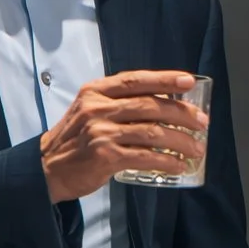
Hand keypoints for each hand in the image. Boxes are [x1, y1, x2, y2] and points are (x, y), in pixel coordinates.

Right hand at [39, 71, 208, 203]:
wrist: (46, 168)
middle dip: (182, 114)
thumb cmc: (75, 140)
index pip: (136, 80)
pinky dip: (167, 162)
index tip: (189, 82)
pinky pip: (145, 157)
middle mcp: (98, 108)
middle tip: (202, 123)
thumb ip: (118, 103)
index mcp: (96, 91)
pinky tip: (178, 166)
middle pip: (151, 105)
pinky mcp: (105, 156)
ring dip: (181, 141)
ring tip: (196, 148)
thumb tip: (163, 105)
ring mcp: (101, 132)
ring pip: (153, 132)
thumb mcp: (89, 110)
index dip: (165, 79)